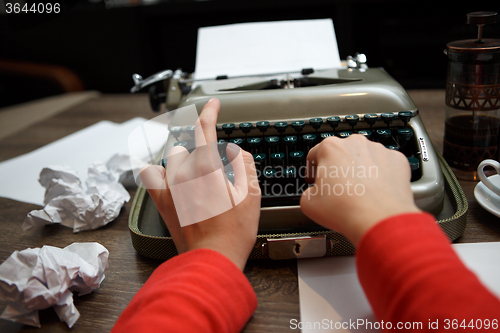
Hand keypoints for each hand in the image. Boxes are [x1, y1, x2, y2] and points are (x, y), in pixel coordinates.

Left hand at [140, 98, 260, 269]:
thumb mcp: (251, 195)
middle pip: (190, 146)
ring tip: (199, 181)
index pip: (204, 128)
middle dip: (204, 153)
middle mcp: (184, 173)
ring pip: (173, 159)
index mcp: (207, 168)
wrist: (212, 258)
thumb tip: (236, 152)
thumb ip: (244, 165)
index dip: (209, 111)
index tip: (212, 103)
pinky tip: (168, 176)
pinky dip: (159, 172)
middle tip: (217, 174)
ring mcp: (170, 187)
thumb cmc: (233, 232)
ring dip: (186, 162)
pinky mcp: (162, 202)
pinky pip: (152, 176)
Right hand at [300, 134, 420, 245]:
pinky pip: (386, 166)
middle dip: (339, 169)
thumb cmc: (345, 208)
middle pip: (342, 153)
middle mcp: (356, 143)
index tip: (314, 178)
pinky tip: (376, 192)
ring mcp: (379, 150)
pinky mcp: (397, 161)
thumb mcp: (308, 203)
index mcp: (331, 147)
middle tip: (337, 188)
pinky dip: (381, 176)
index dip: (312, 169)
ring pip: (365, 158)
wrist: (378, 220)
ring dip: (361, 171)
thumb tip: (314, 195)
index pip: (315, 153)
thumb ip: (308, 192)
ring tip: (359, 193)